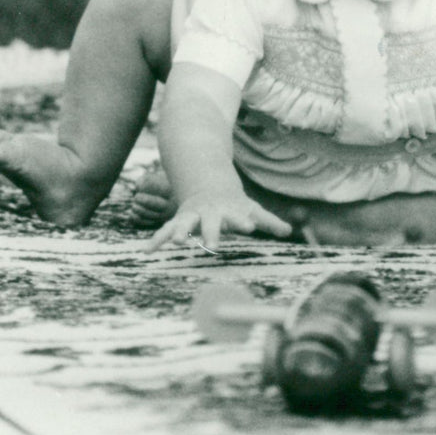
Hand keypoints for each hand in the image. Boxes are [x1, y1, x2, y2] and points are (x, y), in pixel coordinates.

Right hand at [147, 190, 291, 252]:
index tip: (249, 227)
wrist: (207, 183)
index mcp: (228, 211)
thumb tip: (289, 231)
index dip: (243, 222)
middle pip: (210, 223)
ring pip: (184, 224)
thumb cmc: (234, 203)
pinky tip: (146, 251)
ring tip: (175, 243)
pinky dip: (157, 240)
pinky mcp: (179, 222)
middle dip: (211, 233)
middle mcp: (209, 213)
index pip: (237, 217)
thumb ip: (269, 221)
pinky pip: (165, 231)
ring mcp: (192, 216)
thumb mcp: (251, 209)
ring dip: (180, 233)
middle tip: (212, 245)